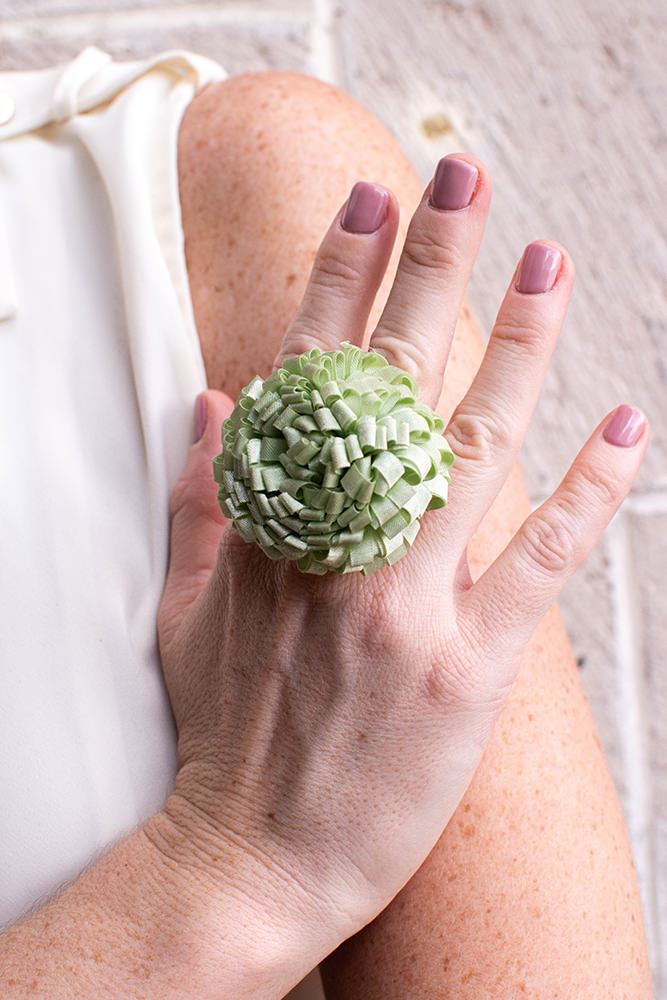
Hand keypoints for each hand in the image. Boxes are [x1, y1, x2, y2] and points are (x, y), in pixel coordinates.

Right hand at [153, 157, 647, 969]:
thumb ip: (199, 498)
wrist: (250, 858)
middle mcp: (337, 552)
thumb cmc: (221, 734)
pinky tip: (623, 421)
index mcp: (267, 531)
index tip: (369, 204)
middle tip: (463, 179)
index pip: (308, 375)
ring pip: (474, 450)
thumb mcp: (183, 609)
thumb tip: (212, 401)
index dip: (340, 279)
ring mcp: (407, 608)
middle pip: (393, 383)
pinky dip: (587, 488)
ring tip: (549, 264)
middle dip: (431, 268)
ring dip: (518, 347)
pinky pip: (539, 562)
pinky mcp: (468, 670)